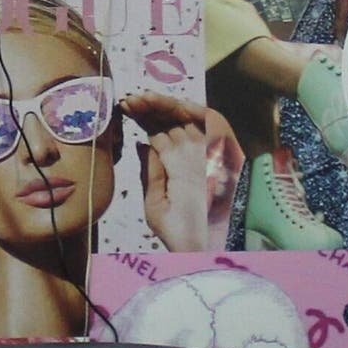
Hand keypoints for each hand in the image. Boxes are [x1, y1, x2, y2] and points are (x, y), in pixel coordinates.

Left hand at [121, 94, 241, 253]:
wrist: (205, 248)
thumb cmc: (182, 233)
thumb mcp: (156, 204)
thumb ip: (150, 173)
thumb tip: (142, 143)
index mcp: (177, 164)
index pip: (159, 131)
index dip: (142, 117)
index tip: (123, 108)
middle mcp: (193, 152)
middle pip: (170, 120)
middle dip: (148, 107)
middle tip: (128, 100)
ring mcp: (208, 149)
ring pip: (187, 115)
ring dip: (164, 104)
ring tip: (141, 99)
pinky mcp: (224, 148)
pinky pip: (210, 120)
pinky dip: (190, 108)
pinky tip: (167, 103)